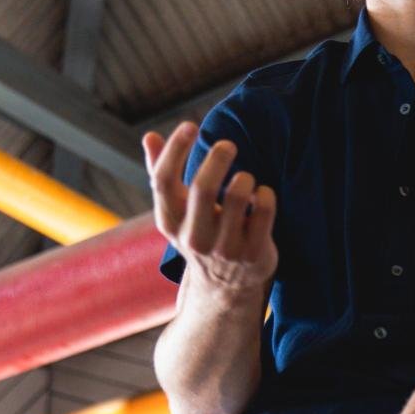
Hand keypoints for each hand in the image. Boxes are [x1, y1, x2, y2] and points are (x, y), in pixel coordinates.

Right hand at [143, 124, 277, 303]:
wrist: (224, 287)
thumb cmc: (199, 233)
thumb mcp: (177, 211)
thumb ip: (162, 174)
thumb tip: (149, 136)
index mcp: (170, 222)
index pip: (163, 180)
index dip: (175, 148)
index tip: (190, 126)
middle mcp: (194, 238)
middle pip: (203, 187)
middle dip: (217, 157)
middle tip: (228, 145)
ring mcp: (225, 249)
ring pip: (238, 196)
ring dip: (244, 178)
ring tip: (245, 178)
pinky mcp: (254, 254)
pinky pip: (264, 210)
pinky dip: (265, 194)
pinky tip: (262, 194)